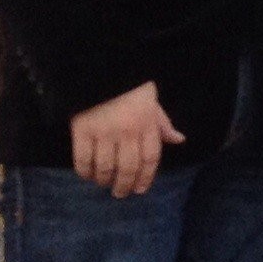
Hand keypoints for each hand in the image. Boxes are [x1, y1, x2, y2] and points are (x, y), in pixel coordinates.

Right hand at [69, 82, 182, 196]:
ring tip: (103, 184)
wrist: (101, 67)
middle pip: (128, 167)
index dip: (146, 177)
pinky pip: (83, 158)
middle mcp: (128, 132)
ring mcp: (104, 132)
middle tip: (120, 194)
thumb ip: (163, 124)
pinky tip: (86, 175)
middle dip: (124, 185)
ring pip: (106, 166)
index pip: (150, 159)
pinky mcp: (82, 131)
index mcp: (147, 125)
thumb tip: (179, 140)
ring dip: (104, 180)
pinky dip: (84, 171)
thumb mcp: (153, 103)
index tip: (140, 189)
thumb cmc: (131, 86)